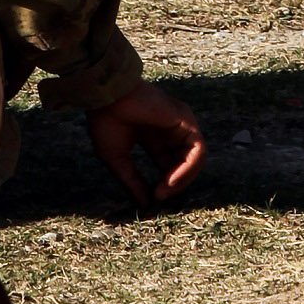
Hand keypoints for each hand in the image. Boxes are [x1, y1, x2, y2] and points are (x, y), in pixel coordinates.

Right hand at [86, 85, 205, 208]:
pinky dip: (188, 169)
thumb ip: (132, 181)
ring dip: (183, 179)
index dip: (164, 185)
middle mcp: (170, 130)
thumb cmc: (105, 122)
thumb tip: (145, 204)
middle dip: (175, 184)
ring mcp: (180, 124)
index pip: (169, 165)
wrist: (106, 99)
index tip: (152, 200)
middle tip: (160, 197)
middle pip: (184, 163)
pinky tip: (171, 179)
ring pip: (196, 158)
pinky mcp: (186, 120)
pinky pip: (198, 150)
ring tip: (165, 190)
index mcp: (153, 137)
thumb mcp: (117, 159)